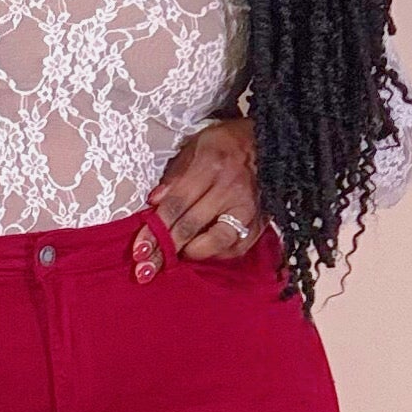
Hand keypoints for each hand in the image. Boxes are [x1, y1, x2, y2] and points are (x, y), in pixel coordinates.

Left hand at [132, 116, 261, 280]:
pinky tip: (202, 253)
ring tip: (175, 259)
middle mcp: (229, 190)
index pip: (175, 205)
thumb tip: (153, 202)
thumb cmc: (228, 143)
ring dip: (192, 254)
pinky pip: (237, 248)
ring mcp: (247, 208)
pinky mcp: (260, 222)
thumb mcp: (196, 145)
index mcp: (209, 166)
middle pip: (190, 226)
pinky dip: (217, 255)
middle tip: (146, 268)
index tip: (139, 250)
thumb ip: (175, 174)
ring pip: (216, 242)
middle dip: (165, 250)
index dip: (155, 230)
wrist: (271, 144)